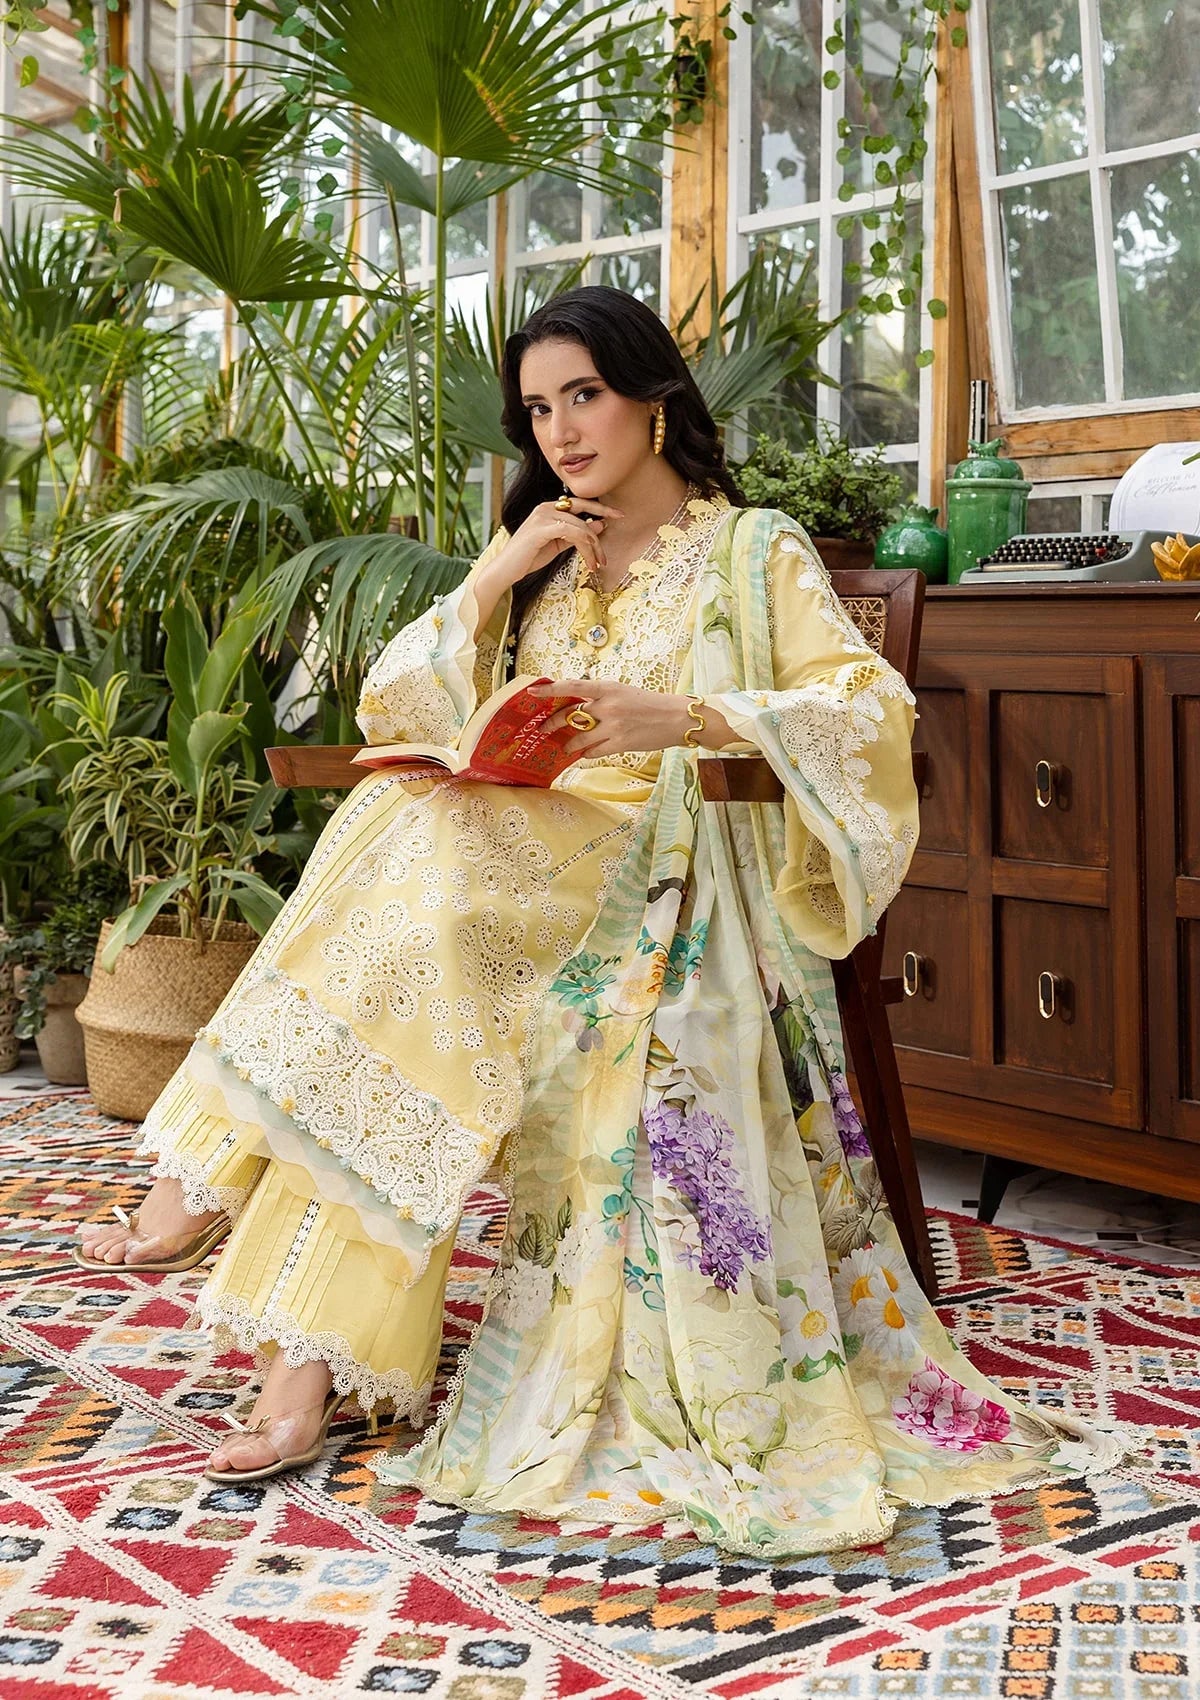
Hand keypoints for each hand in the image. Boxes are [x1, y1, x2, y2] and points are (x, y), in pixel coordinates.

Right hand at [488, 496, 624, 587]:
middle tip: (613, 541)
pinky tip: (588, 561)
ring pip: (580, 526)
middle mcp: (545, 507)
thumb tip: (601, 525)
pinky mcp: (541, 528)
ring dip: (593, 547)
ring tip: (597, 564)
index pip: (580, 503)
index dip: (601, 507)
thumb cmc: (529, 558)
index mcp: (549, 508)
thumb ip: (577, 535)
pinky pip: (572, 533)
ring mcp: (542, 516)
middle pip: (583, 513)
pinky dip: (584, 547)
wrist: (505, 570)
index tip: (618, 515)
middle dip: (601, 527)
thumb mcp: (558, 545)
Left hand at [529, 680, 696, 758]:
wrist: (676, 718)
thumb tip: (580, 705)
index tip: (532, 690)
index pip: (573, 686)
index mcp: (608, 688)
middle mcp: (608, 706)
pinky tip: (584, 754)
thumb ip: (602, 697)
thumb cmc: (650, 704)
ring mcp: (614, 726)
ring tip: (565, 746)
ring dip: (569, 743)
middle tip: (543, 728)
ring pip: (579, 737)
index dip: (550, 689)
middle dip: (553, 723)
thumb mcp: (624, 692)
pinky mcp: (620, 743)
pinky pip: (594, 751)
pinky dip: (587, 753)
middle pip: (571, 715)